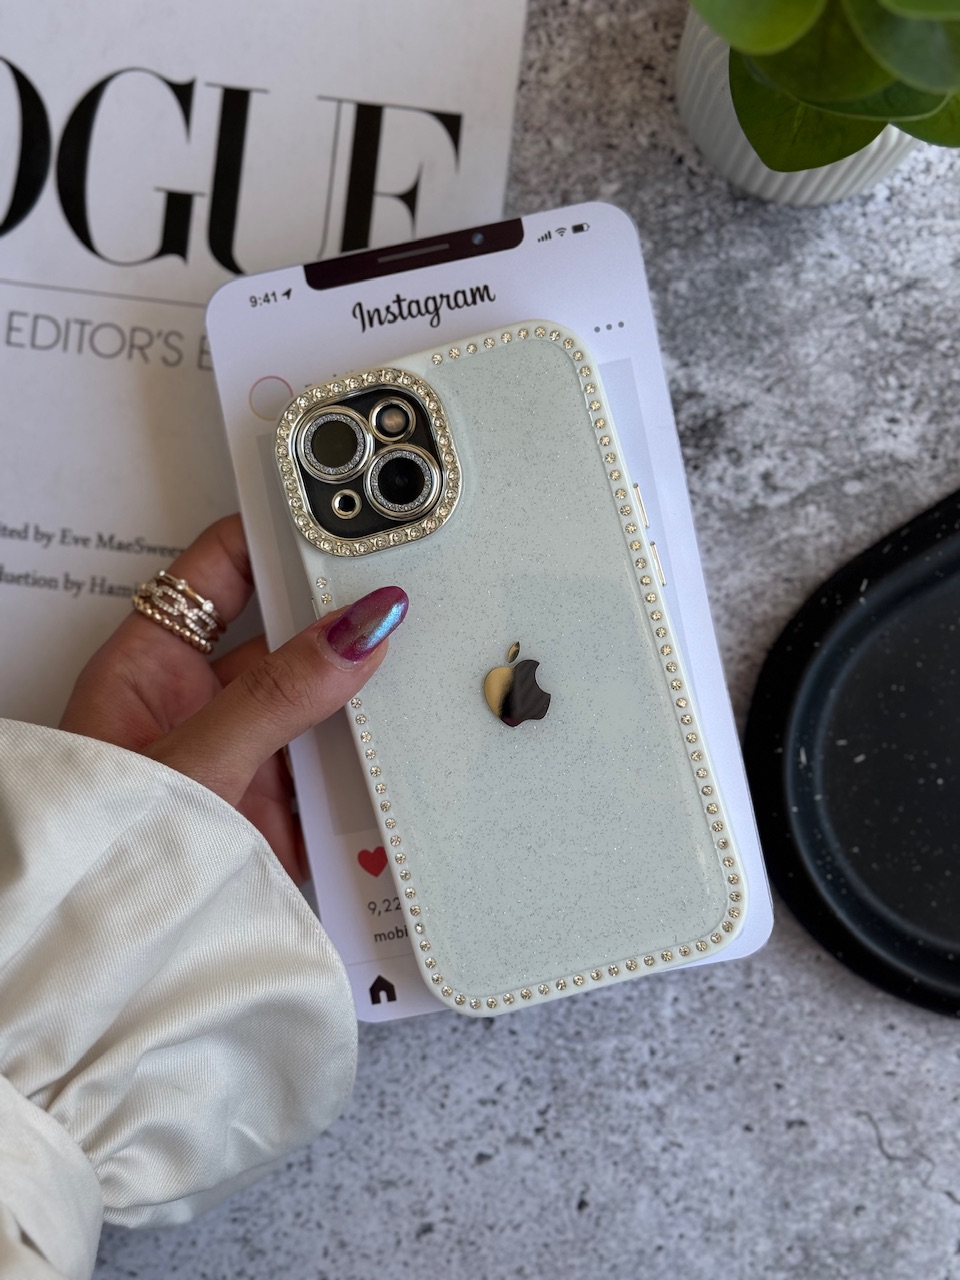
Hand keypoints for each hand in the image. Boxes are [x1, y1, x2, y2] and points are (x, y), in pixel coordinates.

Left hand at [60, 515, 406, 881]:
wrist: (107, 970)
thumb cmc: (102, 851)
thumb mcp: (194, 759)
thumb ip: (277, 696)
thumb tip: (355, 633)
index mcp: (153, 665)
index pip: (223, 569)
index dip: (279, 534)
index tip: (342, 514)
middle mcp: (201, 706)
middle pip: (289, 641)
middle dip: (342, 625)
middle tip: (400, 601)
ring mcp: (244, 761)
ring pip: (322, 711)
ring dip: (365, 707)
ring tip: (416, 680)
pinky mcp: (280, 818)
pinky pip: (340, 781)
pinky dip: (374, 779)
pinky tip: (404, 763)